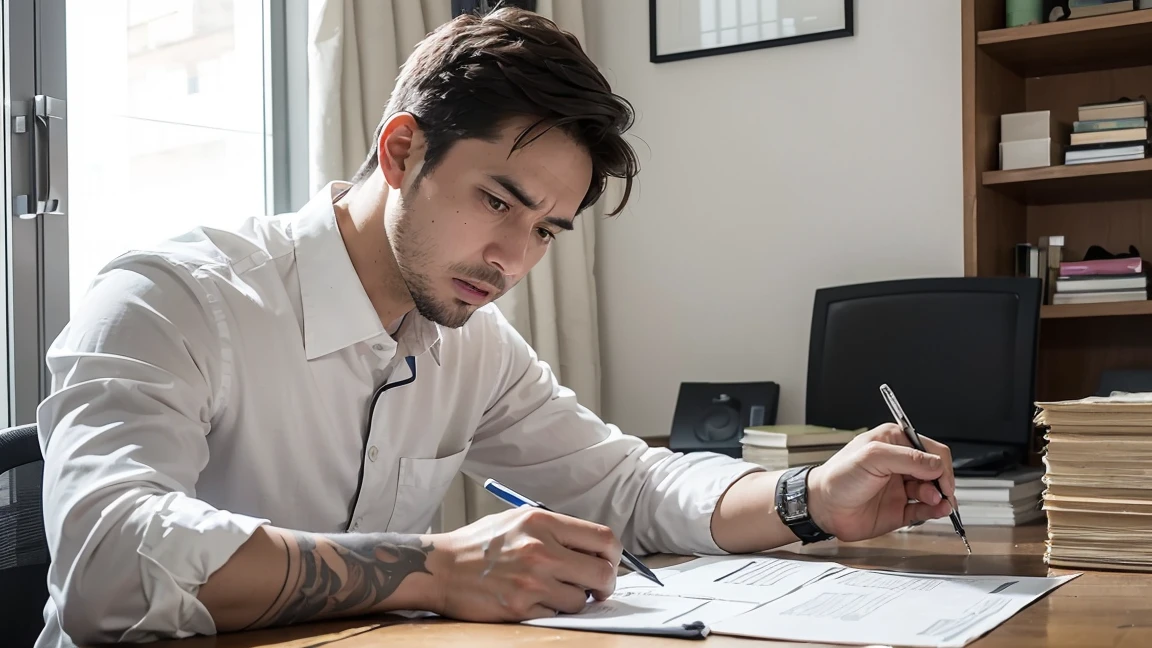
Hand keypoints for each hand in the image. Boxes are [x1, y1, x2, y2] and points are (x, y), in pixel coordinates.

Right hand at [427, 506, 621, 620]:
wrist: (440, 567)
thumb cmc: (479, 544)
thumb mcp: (519, 519)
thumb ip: (556, 529)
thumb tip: (594, 547)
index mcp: (543, 523)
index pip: (604, 539)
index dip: (615, 556)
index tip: (609, 563)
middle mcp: (541, 550)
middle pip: (602, 573)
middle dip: (605, 584)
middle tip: (596, 587)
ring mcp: (532, 582)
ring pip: (581, 600)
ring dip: (574, 600)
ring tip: (554, 591)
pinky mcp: (521, 608)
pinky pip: (556, 615)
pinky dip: (551, 611)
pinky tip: (533, 600)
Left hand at [806, 423, 956, 541]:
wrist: (822, 507)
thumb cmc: (838, 477)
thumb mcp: (872, 457)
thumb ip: (907, 458)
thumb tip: (936, 465)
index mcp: (893, 442)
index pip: (929, 449)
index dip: (940, 463)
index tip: (943, 478)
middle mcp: (899, 464)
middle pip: (935, 471)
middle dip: (942, 482)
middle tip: (942, 492)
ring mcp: (900, 487)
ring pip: (933, 491)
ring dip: (940, 497)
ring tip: (936, 502)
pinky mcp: (899, 509)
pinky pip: (924, 509)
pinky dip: (934, 510)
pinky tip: (937, 510)